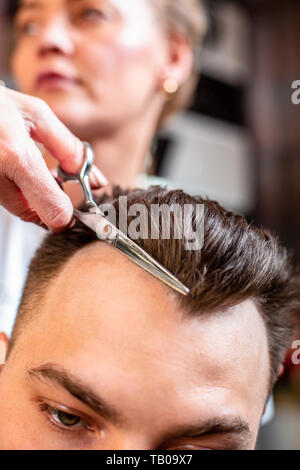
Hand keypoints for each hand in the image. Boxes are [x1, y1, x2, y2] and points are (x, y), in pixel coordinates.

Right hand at [0, 86, 105, 230]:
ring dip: (32, 197)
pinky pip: (5, 199)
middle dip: (50, 204)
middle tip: (54, 182)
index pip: (53, 211)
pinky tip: (15, 169)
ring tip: (30, 167)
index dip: (69, 216)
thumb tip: (95, 180)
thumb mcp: (37, 115)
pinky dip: (17, 191)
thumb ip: (69, 150)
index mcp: (16, 156)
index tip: (76, 210)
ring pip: (19, 210)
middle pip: (36, 217)